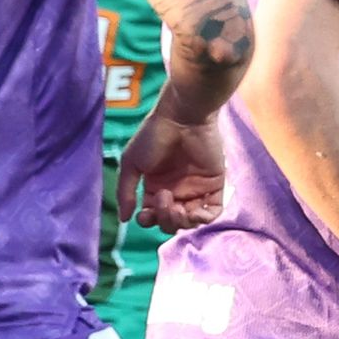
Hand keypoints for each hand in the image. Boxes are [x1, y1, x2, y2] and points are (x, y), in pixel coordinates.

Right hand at [114, 106, 225, 229]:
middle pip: (171, 222)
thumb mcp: (131, 162)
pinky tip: (192, 212)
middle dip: (164, 220)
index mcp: (156, 186)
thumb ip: (125, 191)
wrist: (182, 116)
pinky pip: (212, 213)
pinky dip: (202, 219)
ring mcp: (196, 189)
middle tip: (163, 199)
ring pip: (190, 221)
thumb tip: (124, 219)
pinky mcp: (215, 185)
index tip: (144, 213)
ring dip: (181, 222)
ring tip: (176, 208)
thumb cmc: (154, 135)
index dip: (148, 220)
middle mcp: (176, 190)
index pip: (152, 215)